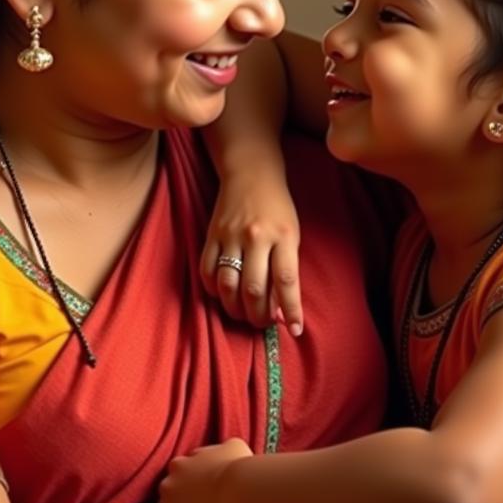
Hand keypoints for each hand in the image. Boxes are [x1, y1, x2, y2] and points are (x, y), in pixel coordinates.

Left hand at [149, 438, 253, 502]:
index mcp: (178, 466)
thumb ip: (218, 449)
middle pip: (162, 500)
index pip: (172, 478)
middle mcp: (167, 487)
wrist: (237, 492)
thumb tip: (220, 453)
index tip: (196, 495)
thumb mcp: (232, 446)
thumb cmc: (237, 468)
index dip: (183, 487)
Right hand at [200, 170, 302, 334]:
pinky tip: (223, 296)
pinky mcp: (211, 235)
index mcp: (283, 235)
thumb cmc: (277, 207)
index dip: (291, 309)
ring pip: (228, 285)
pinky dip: (214, 291)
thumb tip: (279, 308)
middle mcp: (257, 237)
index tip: (295, 330)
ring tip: (243, 314)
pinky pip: (207, 271)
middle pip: (254, 288)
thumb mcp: (292, 233)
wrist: (251, 173)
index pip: (287, 280)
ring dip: (235, 309)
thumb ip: (286, 267)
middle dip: (259, 315)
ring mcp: (231, 236)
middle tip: (262, 322)